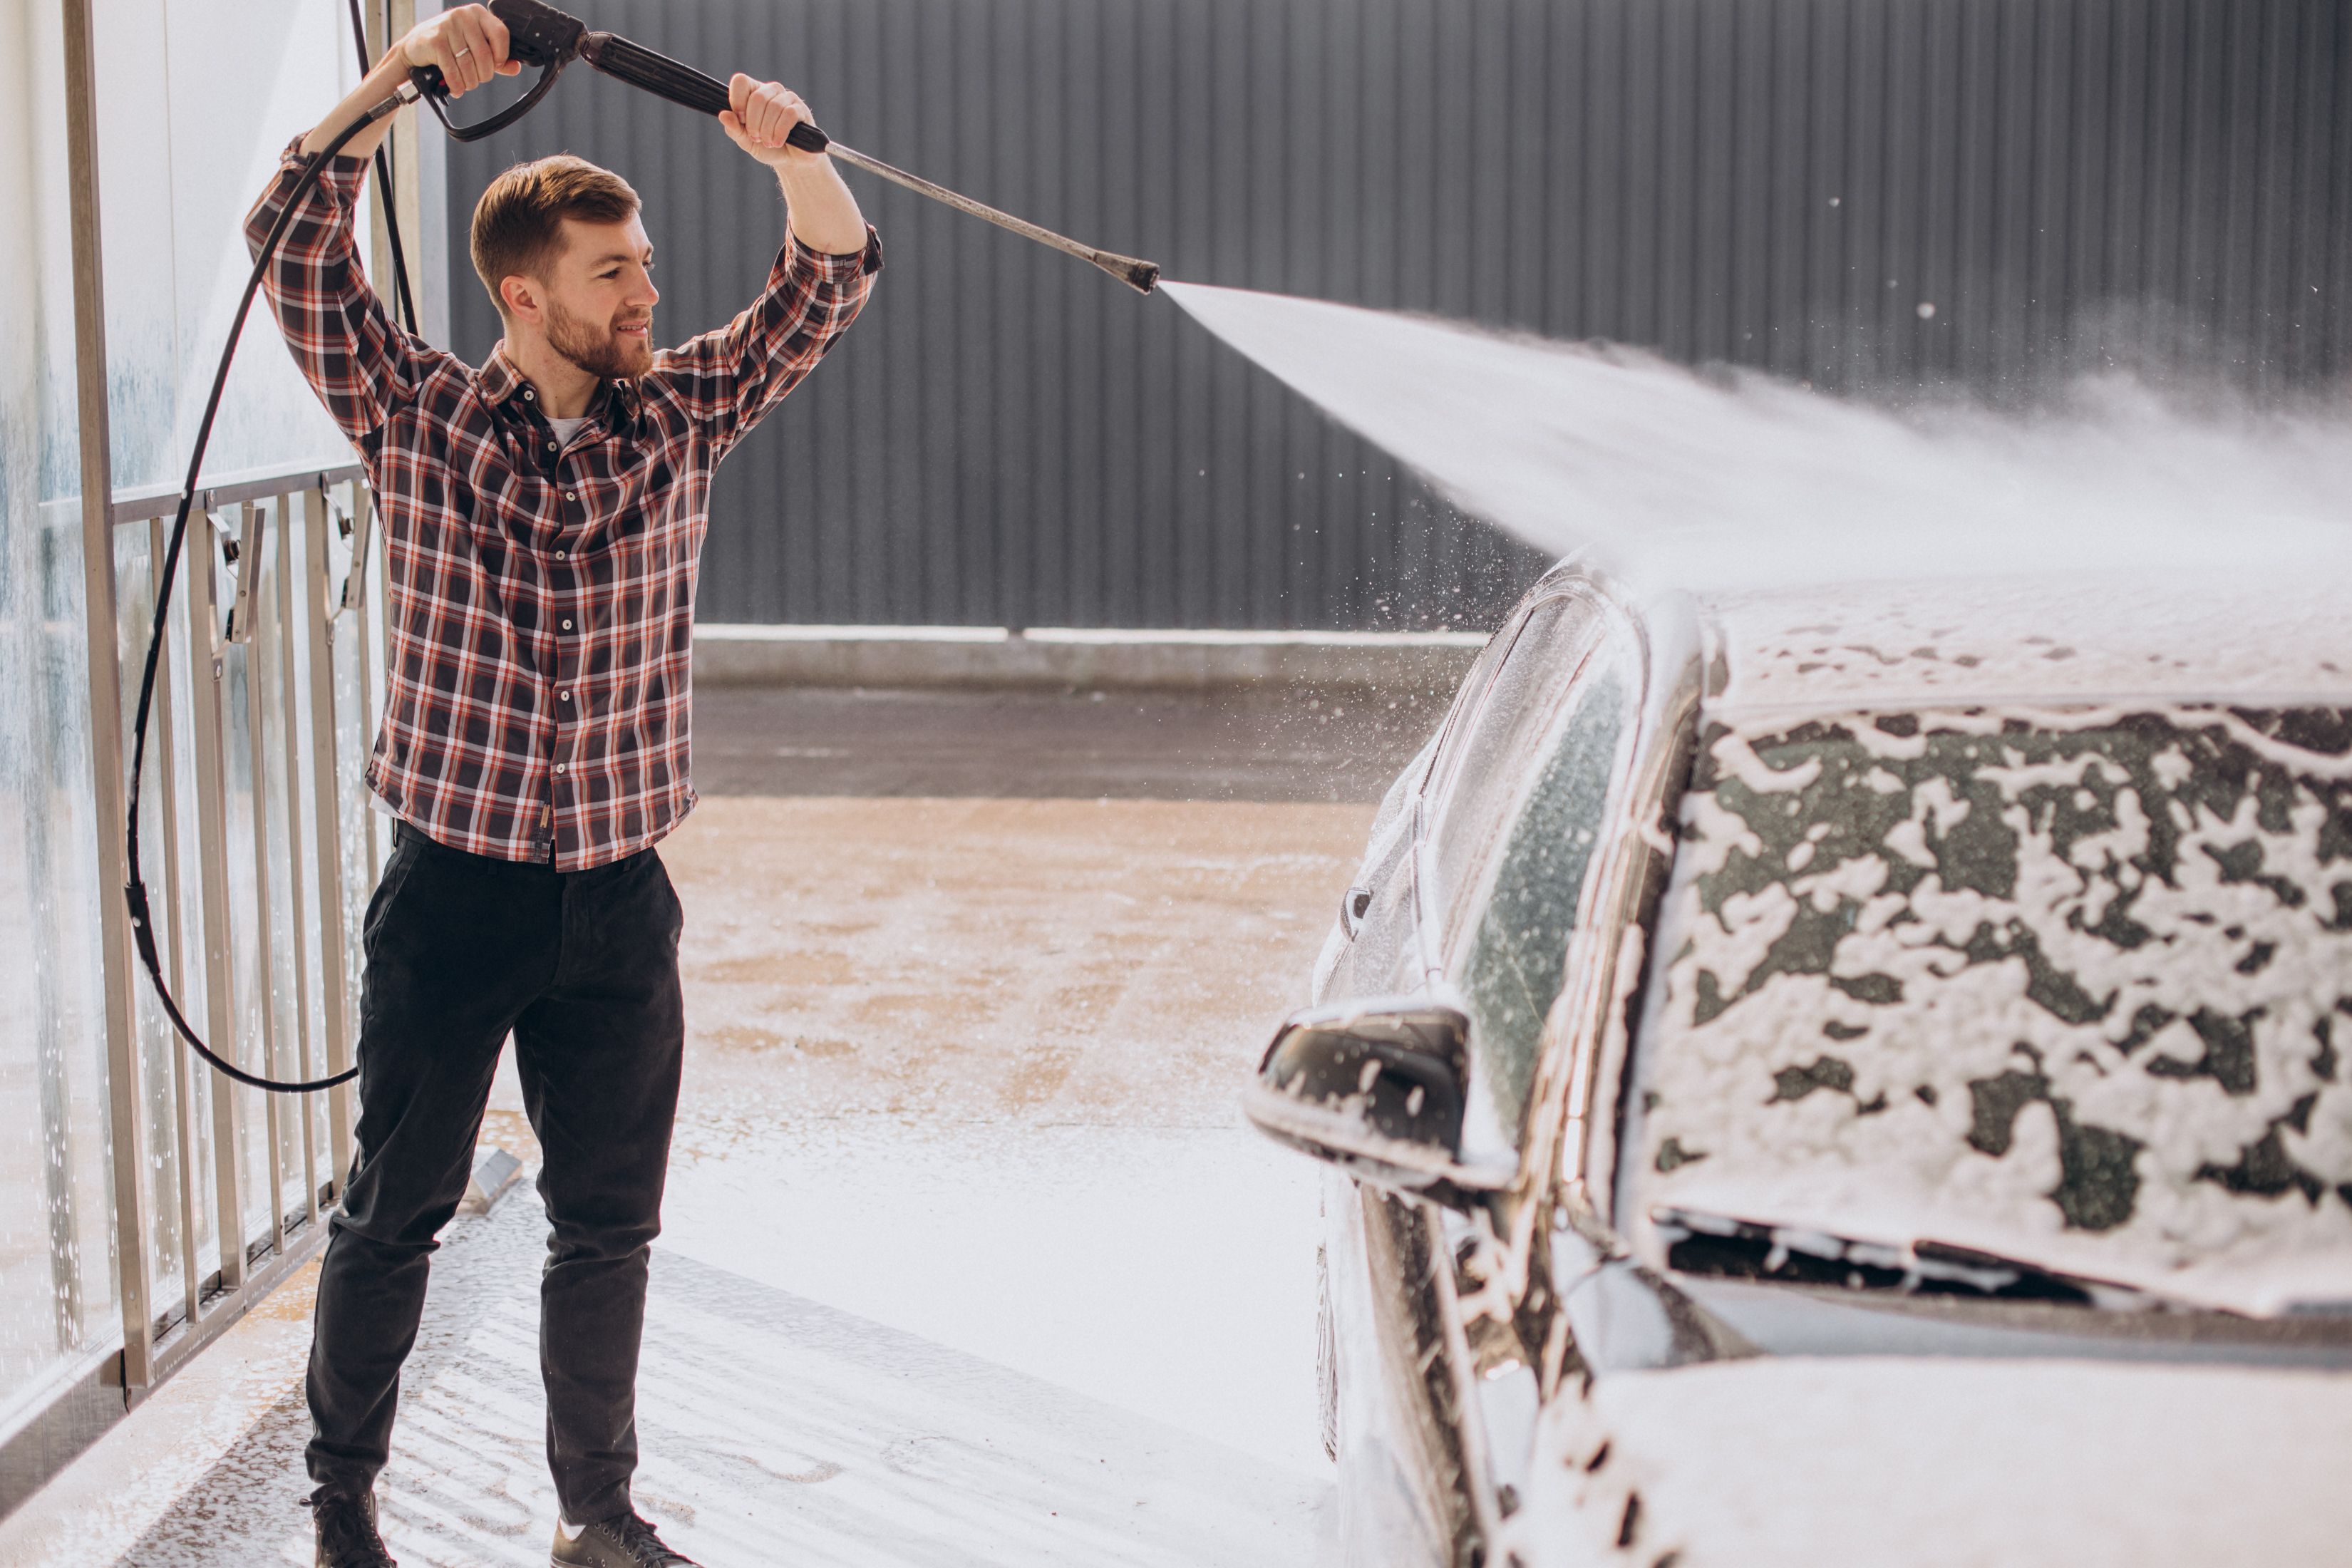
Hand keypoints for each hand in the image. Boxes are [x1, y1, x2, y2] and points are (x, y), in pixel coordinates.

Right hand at [398, 4, 520, 96]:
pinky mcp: (435, 40)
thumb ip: (497, 58)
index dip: (501, 56)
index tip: (496, 66)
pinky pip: (453, 70)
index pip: (500, 34)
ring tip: (465, 85)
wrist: (416, 47)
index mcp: (478, 14)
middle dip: (483, 75)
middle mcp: (463, 16)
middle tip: (477, 79)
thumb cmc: (449, 46)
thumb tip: (516, 67)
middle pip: (485, 54)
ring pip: (469, 65)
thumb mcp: (475, 48)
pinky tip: (456, 88)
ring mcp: (448, 26)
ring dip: (469, 82)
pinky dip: (456, 84)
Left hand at [721, 75, 822, 168]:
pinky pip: (789, 114)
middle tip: (756, 137)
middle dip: (754, 123)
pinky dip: (780, 131)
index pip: (741, 81)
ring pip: (773, 106)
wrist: (790, 161)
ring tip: (768, 143)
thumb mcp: (746, 140)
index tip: (741, 119)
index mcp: (754, 92)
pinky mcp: (801, 109)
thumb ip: (734, 128)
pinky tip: (777, 142)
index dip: (737, 100)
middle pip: (757, 97)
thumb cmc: (766, 147)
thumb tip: (723, 115)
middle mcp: (771, 90)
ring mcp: (787, 98)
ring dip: (767, 130)